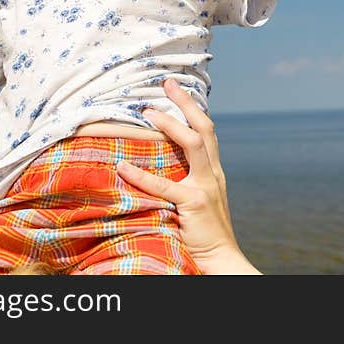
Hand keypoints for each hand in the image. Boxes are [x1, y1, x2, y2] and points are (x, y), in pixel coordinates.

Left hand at [117, 78, 259, 274]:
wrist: (220, 260)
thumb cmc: (203, 234)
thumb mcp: (198, 202)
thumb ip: (184, 182)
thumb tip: (154, 165)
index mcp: (214, 172)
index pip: (207, 131)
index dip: (192, 108)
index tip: (176, 89)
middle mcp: (214, 174)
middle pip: (205, 127)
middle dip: (186, 103)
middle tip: (168, 83)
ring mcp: (207, 187)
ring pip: (194, 143)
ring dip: (171, 124)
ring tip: (148, 112)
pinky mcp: (194, 203)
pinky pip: (165, 185)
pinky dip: (142, 175)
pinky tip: (123, 166)